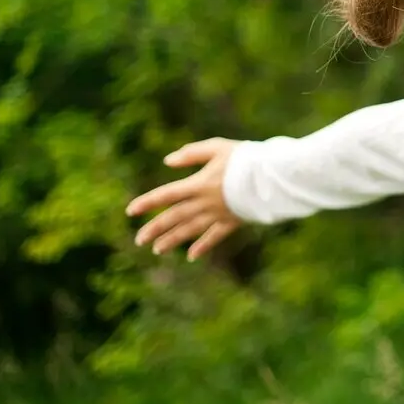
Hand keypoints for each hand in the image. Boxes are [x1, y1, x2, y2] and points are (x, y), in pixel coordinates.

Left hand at [127, 138, 243, 260]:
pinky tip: (191, 256)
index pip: (166, 195)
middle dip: (155, 229)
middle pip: (174, 218)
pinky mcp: (233, 221)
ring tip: (157, 250)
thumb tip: (167, 161)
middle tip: (139, 240)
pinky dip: (203, 246)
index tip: (130, 212)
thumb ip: (191, 154)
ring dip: (172, 240)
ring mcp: (218, 214)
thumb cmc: (246, 158)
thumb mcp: (217, 147)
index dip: (147, 203)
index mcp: (198, 184)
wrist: (273, 177)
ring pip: (190, 230)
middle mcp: (204, 203)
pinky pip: (215, 237)